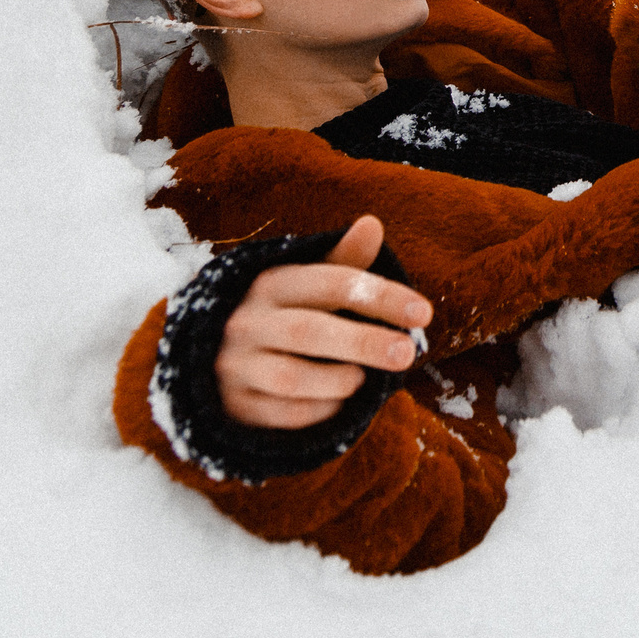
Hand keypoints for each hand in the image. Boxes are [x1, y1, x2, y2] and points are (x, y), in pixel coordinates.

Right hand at [216, 215, 432, 430]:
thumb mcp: (308, 283)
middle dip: (364, 342)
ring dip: (338, 380)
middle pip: (311, 331)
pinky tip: (337, 401)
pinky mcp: (234, 405)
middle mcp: (248, 321)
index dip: (381, 296)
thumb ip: (344, 261)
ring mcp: (236, 365)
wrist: (213, 356)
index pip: (332, 282)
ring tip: (362, 378)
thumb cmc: (283, 313)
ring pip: (293, 378)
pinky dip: (320, 410)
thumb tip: (373, 223)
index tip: (424, 313)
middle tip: (408, 353)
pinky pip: (284, 414)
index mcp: (271, 282)